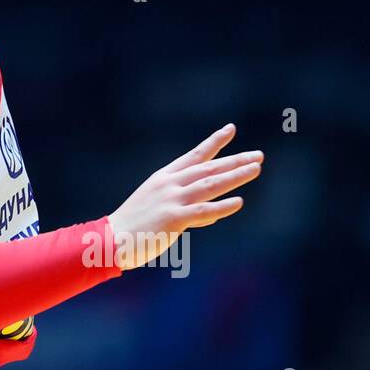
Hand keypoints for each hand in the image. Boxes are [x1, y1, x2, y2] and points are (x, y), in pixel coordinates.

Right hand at [106, 123, 260, 270]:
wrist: (111, 240)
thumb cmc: (135, 227)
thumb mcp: (159, 209)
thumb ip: (189, 209)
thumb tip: (214, 214)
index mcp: (164, 178)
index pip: (194, 156)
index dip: (214, 142)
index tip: (231, 129)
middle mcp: (169, 184)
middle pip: (208, 168)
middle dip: (235, 160)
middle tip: (258, 155)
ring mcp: (171, 199)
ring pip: (210, 184)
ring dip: (235, 175)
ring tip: (256, 169)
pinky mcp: (173, 218)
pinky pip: (203, 210)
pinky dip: (223, 206)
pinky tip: (239, 202)